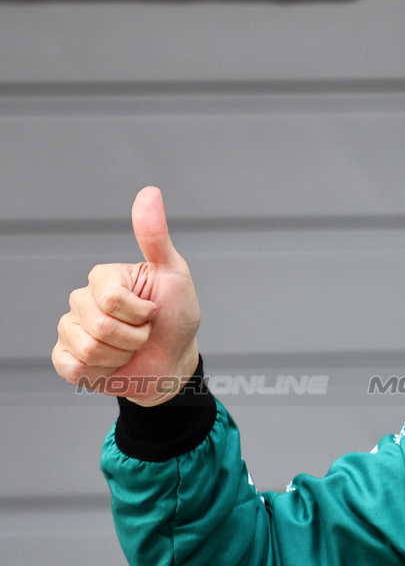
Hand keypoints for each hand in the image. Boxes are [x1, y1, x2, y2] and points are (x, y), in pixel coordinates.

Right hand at [52, 186, 200, 405]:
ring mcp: (71, 329)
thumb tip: (149, 192)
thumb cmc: (176, 318)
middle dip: (134, 337)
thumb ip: (155, 237)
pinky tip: (112, 364)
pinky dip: (102, 372)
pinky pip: (73, 367)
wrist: (173, 363)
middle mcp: (82, 300)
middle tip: (144, 333)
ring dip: (122, 355)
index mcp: (104, 278)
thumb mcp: (174, 274)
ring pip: (89, 349)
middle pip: (100, 325)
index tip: (153, 312)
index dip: (141, 313)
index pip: (111, 299)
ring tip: (131, 349)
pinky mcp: (67, 359)